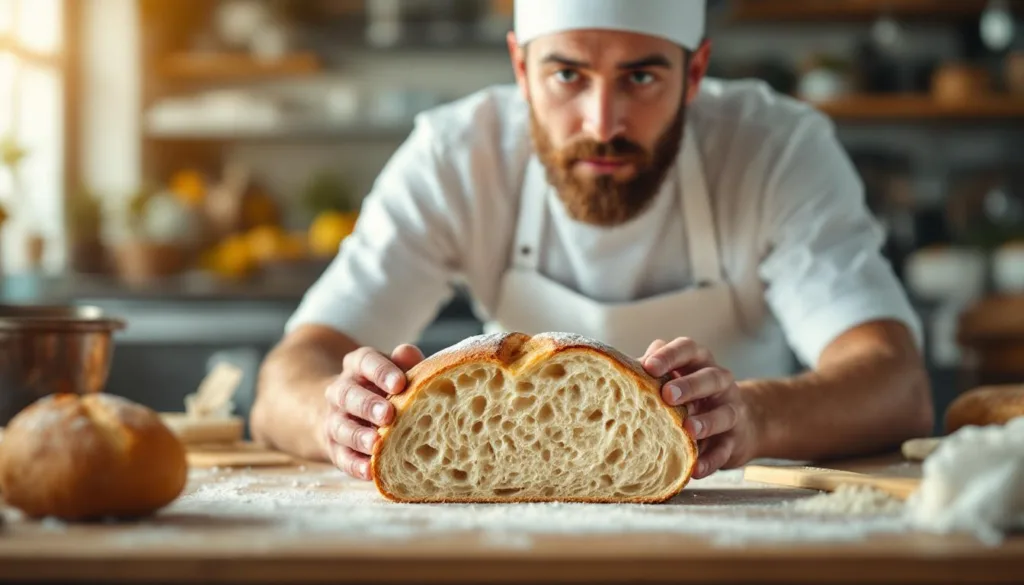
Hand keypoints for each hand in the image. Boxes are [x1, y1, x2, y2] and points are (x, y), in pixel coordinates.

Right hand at [322, 344, 424, 480]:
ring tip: (377, 443)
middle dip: (368, 405)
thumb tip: (409, 352)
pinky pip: (342, 457)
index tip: (399, 383)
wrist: (346, 411)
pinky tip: (370, 471)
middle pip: (348, 395)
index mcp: (358, 366)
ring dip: (359, 436)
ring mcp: (335, 420)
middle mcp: (341, 391)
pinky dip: (355, 465)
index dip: (381, 372)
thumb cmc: (384, 389)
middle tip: (388, 414)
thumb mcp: (394, 370)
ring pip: (341, 427)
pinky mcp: (335, 448)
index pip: (365, 361)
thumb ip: (404, 363)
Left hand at [641, 338, 756, 479]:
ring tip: (688, 429)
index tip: (649, 367)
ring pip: (724, 412)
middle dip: (689, 385)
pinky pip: (725, 450)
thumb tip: (617, 373)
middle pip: (709, 377)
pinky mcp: (735, 440)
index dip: (669, 355)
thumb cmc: (690, 398)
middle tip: (668, 395)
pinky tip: (695, 468)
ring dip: (706, 421)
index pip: (687, 349)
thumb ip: (650, 375)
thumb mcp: (673, 380)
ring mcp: (731, 410)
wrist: (737, 424)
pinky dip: (711, 460)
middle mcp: (718, 382)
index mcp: (698, 363)